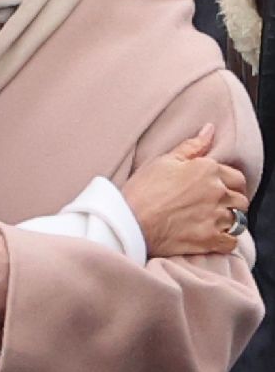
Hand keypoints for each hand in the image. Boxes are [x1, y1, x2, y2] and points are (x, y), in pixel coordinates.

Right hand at [121, 123, 248, 256]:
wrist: (130, 221)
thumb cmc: (143, 189)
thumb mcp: (163, 160)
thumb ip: (191, 146)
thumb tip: (210, 130)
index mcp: (208, 170)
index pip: (237, 177)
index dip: (229, 182)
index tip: (219, 187)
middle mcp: (218, 192)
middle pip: (241, 199)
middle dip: (232, 201)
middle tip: (215, 204)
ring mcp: (217, 217)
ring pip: (239, 220)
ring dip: (230, 220)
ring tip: (213, 219)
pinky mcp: (212, 239)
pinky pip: (232, 241)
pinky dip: (226, 239)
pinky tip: (213, 235)